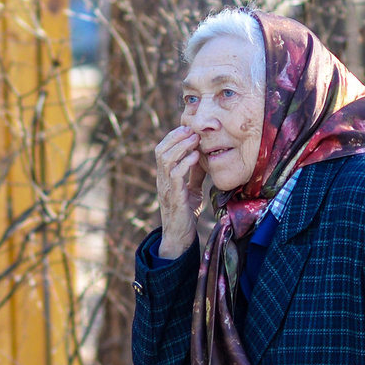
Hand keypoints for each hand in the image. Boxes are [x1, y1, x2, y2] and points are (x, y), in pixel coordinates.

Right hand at [154, 126, 203, 258]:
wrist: (180, 236)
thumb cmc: (185, 213)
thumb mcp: (192, 190)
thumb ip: (194, 174)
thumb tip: (203, 158)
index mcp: (164, 176)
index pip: (162, 150)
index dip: (172, 137)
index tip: (187, 128)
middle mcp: (162, 179)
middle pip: (161, 150)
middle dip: (175, 137)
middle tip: (191, 129)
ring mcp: (166, 187)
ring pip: (166, 159)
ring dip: (181, 146)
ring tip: (194, 139)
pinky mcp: (174, 196)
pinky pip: (175, 174)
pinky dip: (186, 162)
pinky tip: (196, 156)